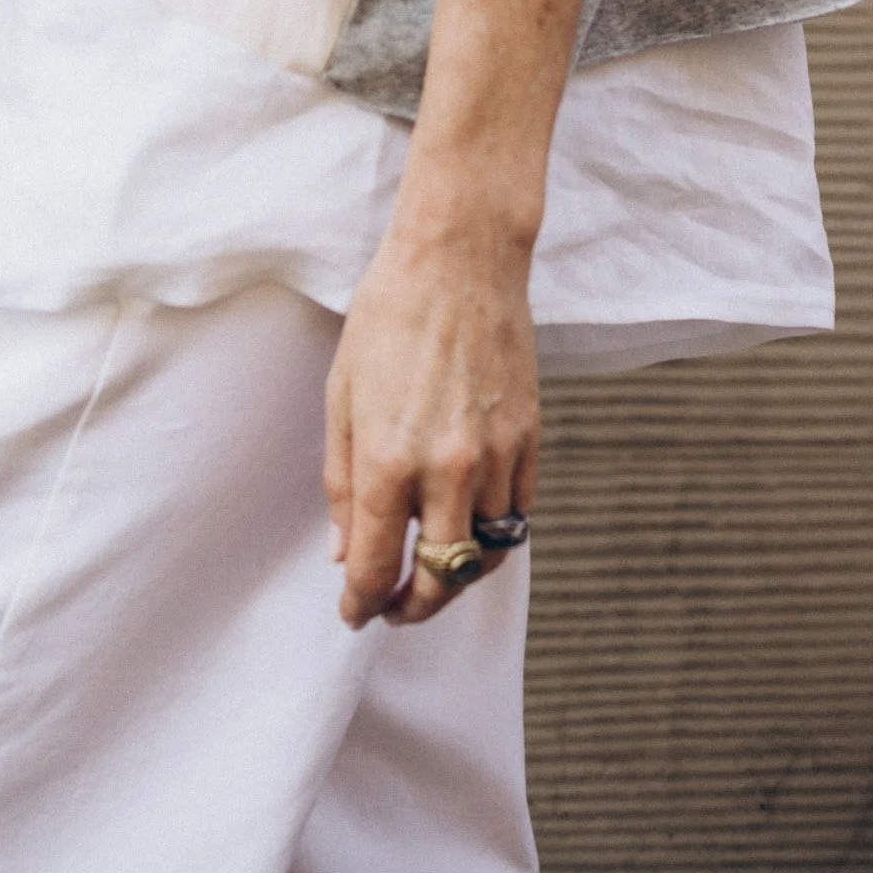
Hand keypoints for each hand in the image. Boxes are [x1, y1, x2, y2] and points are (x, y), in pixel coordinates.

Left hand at [325, 217, 537, 627]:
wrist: (461, 258)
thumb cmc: (388, 314)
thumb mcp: (342, 394)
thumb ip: (343, 481)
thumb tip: (345, 552)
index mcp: (389, 460)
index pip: (377, 567)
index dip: (362, 604)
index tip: (356, 614)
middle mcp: (448, 470)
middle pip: (441, 581)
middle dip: (414, 609)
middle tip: (394, 608)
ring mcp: (497, 458)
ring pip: (487, 555)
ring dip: (457, 577)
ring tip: (433, 571)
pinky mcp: (531, 440)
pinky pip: (518, 515)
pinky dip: (493, 535)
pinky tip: (470, 527)